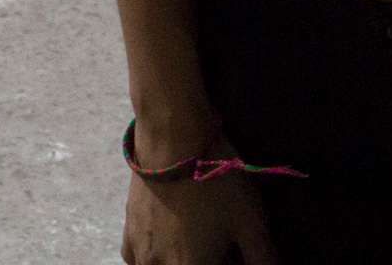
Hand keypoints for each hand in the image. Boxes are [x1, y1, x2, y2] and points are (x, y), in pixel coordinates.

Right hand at [120, 172, 279, 264]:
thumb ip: (263, 257)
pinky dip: (151, 259)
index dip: (225, 263)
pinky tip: (163, 245)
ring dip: (176, 262)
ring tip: (193, 246)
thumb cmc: (215, 183)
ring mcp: (140, 250)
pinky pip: (136, 259)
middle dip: (203, 261)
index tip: (232, 255)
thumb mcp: (250, 222)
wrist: (172, 139)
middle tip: (219, 247)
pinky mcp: (128, 230)